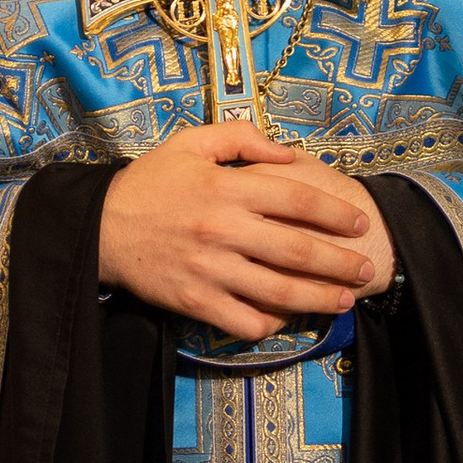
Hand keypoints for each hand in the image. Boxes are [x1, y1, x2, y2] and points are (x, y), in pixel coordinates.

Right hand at [96, 125, 394, 344]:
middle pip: (297, 249)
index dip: (334, 213)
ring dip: (318, 298)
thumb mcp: (191, 143)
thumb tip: (288, 153)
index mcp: (227, 188)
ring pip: (278, 290)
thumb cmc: (149, 182)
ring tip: (343, 300)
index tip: (358, 224)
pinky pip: (243, 321)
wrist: (98, 226)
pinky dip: (270, 324)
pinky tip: (286, 319)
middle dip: (339, 262)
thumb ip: (242, 138)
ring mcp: (210, 269)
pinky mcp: (194, 300)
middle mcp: (223, 229)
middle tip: (365, 269)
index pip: (297, 199)